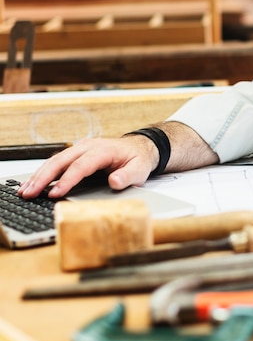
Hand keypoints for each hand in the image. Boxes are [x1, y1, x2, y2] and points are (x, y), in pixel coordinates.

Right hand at [17, 135, 156, 198]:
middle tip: (30, 193)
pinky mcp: (76, 155)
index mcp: (102, 150)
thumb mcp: (140, 169)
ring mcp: (80, 149)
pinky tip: (33, 183)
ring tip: (25, 190)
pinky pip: (57, 162)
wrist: (139, 148)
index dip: (67, 180)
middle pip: (61, 161)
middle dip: (44, 177)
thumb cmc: (138, 160)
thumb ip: (128, 176)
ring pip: (55, 161)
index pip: (81, 166)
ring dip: (39, 175)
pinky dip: (43, 172)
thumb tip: (115, 181)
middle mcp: (88, 147)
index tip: (55, 193)